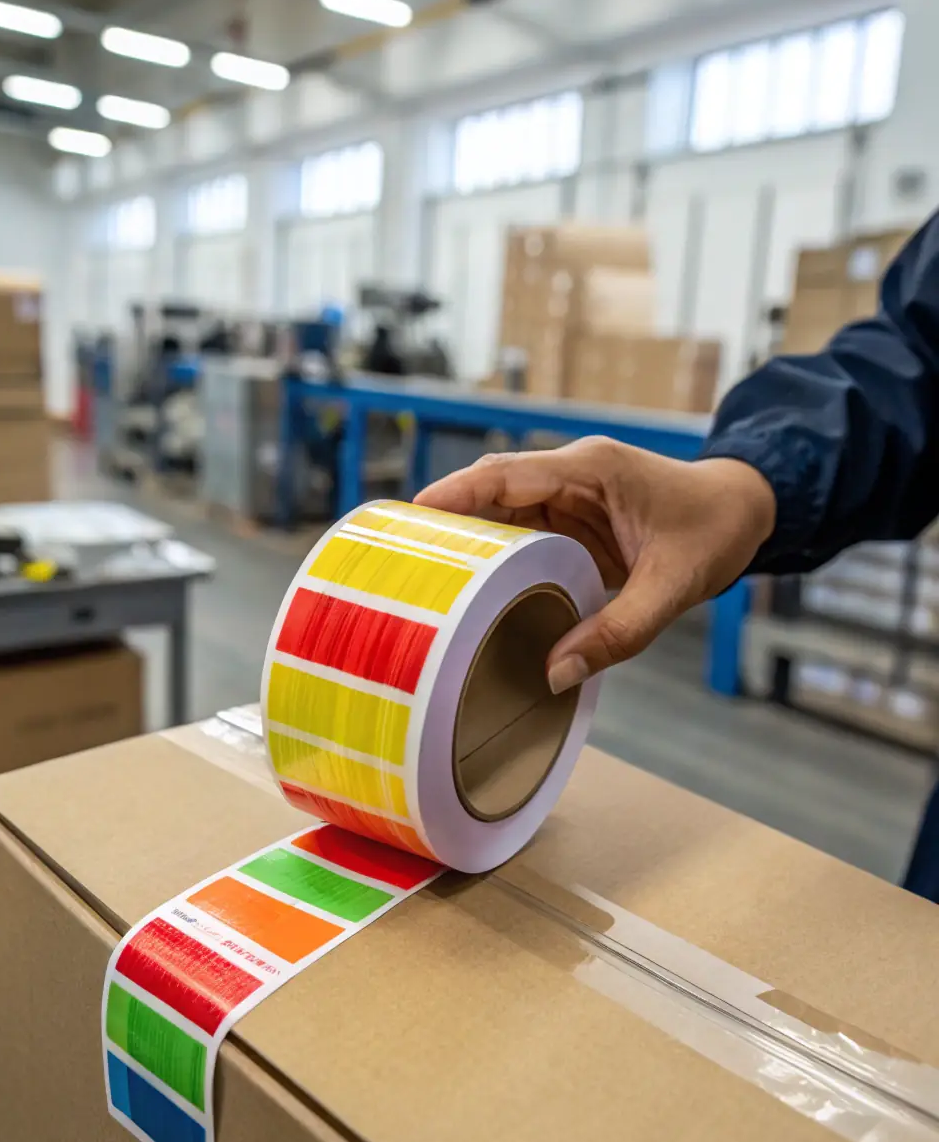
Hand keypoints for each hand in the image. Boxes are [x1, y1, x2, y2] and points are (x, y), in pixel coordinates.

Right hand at [415, 438, 776, 692]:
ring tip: (419, 580)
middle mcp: (570, 475)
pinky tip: (467, 590)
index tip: (409, 515)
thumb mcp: (674, 586)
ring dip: (465, 544)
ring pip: (499, 514)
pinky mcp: (570, 520)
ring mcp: (568, 496)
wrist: (745, 511)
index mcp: (590, 469)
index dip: (455, 492)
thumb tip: (556, 673)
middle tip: (396, 559)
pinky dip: (492, 559)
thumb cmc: (715, 531)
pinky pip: (519, 534)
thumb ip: (619, 631)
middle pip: (490, 492)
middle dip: (444, 522)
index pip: (505, 473)